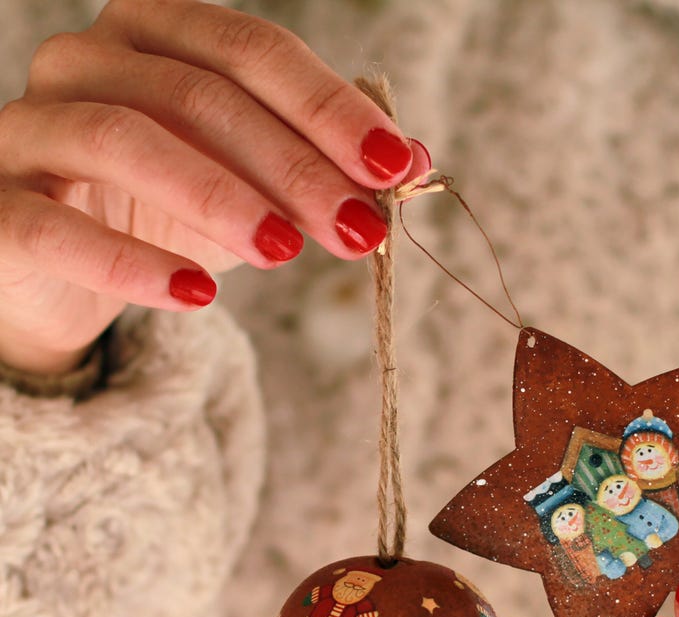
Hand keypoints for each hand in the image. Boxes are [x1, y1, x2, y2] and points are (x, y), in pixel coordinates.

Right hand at [0, 0, 426, 372]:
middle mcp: (86, 62)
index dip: (328, 108)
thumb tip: (416, 160)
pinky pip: (58, 227)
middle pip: (200, 93)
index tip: (396, 166)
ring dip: (219, 196)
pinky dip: (132, 264)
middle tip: (357, 228)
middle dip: (293, 164)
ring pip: (123, 136)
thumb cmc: (163, 214)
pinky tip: (199, 296)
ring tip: (286, 251)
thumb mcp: (254, 188)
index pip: (251, 51)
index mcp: (154, 35)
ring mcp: (30, 127)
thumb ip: (324, 165)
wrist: (61, 271)